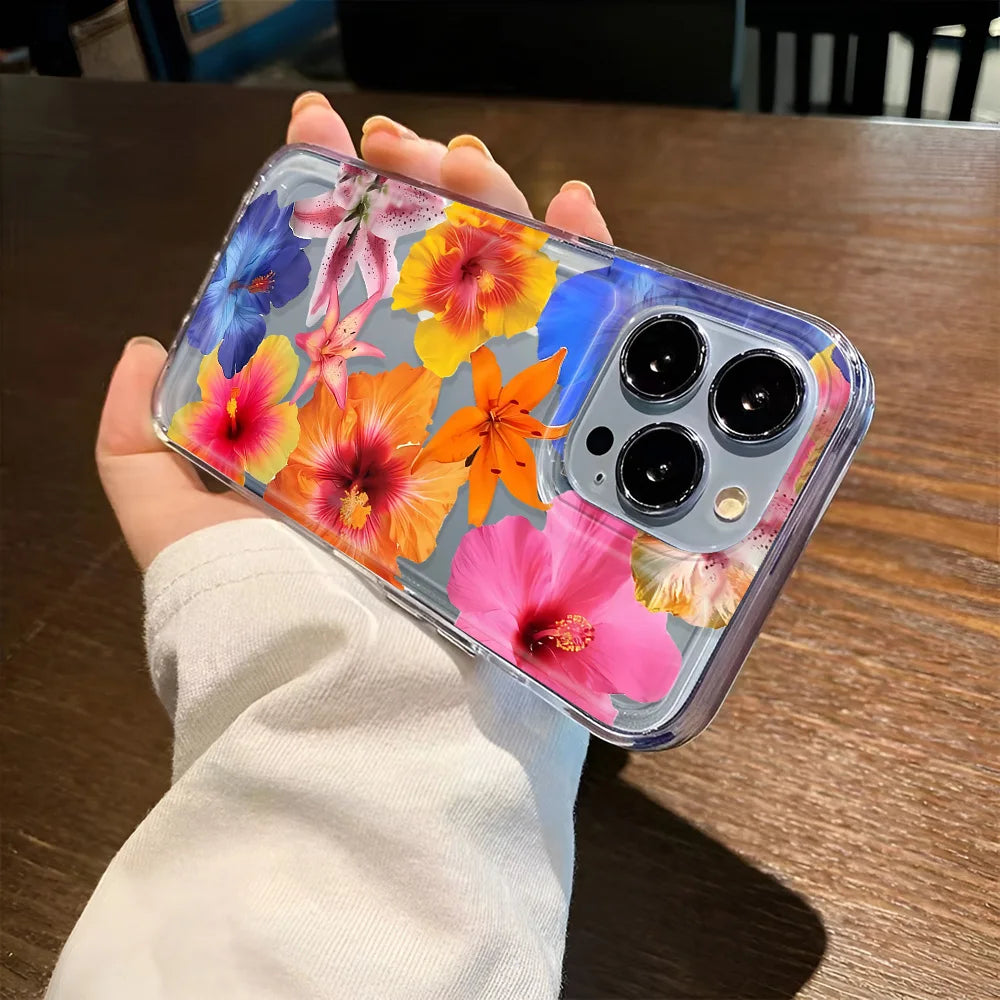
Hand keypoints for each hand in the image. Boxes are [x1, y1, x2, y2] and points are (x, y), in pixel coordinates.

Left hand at [97, 92, 612, 570]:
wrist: (362, 694)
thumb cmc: (265, 608)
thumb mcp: (175, 523)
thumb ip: (139, 442)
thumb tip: (143, 349)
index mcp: (343, 411)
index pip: (345, 285)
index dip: (336, 207)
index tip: (322, 140)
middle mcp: (420, 410)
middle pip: (433, 274)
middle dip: (421, 188)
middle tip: (402, 148)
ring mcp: (490, 425)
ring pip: (508, 290)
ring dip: (496, 206)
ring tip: (469, 160)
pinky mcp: (554, 450)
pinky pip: (584, 345)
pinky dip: (592, 266)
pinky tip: (577, 211)